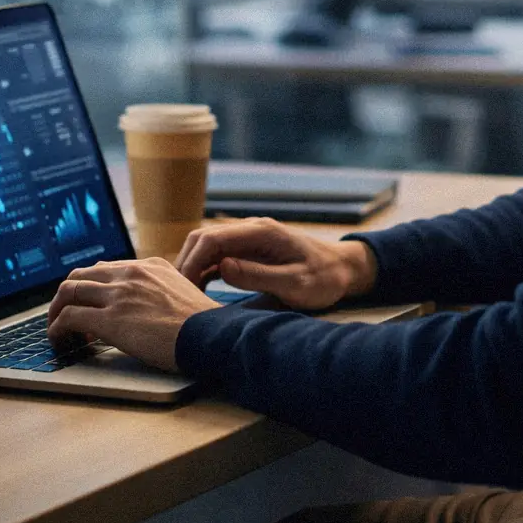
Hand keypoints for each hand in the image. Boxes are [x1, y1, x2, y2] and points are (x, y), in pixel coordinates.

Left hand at [46, 258, 219, 371]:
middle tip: (62, 315)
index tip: (87, 304)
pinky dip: (57, 329)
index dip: (89, 288)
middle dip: (65, 296)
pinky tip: (60, 341)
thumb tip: (148, 310)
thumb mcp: (183, 294)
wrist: (211, 336)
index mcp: (148, 266)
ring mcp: (118, 294)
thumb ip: (161, 293)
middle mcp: (130, 274)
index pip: (104, 269)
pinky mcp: (110, 319)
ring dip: (56, 312)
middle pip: (80, 275)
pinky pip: (69, 317)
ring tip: (57, 331)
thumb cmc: (204, 326)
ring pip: (68, 292)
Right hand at [175, 218, 376, 310]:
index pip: (212, 238)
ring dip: (193, 266)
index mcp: (261, 232)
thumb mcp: (294, 283)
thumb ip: (258, 276)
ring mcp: (249, 237)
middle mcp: (251, 229)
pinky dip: (204, 269)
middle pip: (204, 238)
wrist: (344, 269)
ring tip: (185, 294)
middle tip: (178, 293)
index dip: (192, 261)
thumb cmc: (323, 278)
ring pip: (207, 245)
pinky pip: (218, 254)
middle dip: (186, 262)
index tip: (183, 287)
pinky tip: (199, 288)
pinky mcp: (249, 249)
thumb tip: (221, 268)